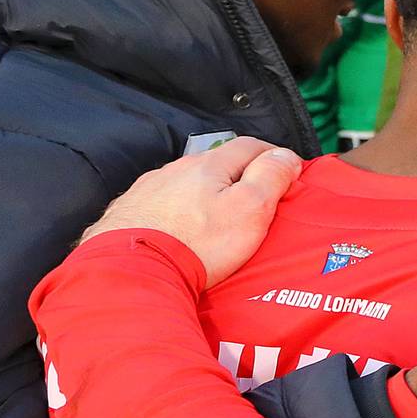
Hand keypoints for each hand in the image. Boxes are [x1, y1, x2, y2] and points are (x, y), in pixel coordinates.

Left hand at [81, 139, 302, 286]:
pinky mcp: (129, 212)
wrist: (130, 272)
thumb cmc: (195, 244)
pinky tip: (179, 232)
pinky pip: (161, 204)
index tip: (287, 174)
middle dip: (238, 177)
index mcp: (208, 165)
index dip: (274, 156)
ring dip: (204, 194)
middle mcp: (175, 170)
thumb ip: (270, 178)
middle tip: (255, 204)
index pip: (250, 145)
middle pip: (216, 164)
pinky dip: (176, 212)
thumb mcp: (249, 210)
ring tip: (215, 222)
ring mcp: (148, 189)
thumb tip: (285, 155)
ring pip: (187, 183)